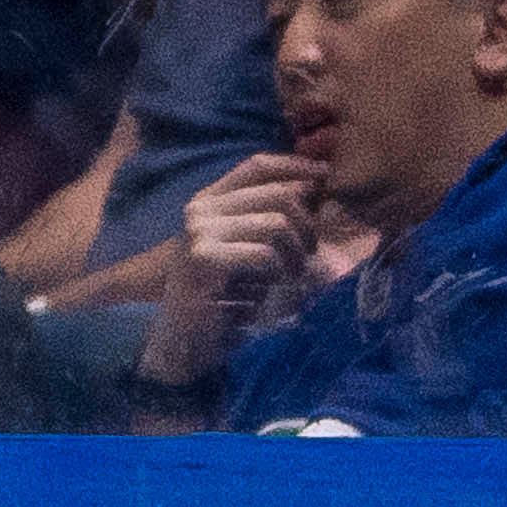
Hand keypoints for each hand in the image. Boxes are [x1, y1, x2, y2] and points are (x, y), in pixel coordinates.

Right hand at [146, 152, 327, 385]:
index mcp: (209, 200)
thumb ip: (268, 219)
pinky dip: (280, 274)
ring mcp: (200, 232)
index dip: (295, 166)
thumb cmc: (219, 297)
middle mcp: (201, 210)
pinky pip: (264, 254)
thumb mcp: (244, 249)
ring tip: (295, 277)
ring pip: (275, 223)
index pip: (257, 166)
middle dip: (306, 225)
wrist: (181, 340)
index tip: (325, 175)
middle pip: (277, 195)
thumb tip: (316, 192)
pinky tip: (275, 291)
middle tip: (311, 255)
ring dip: (296, 254)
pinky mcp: (204, 259)